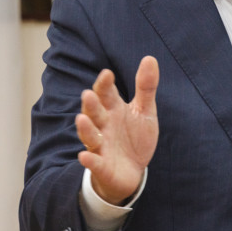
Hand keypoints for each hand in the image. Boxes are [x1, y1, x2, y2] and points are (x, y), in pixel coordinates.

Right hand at [75, 56, 158, 205]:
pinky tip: (84, 156)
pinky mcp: (102, 166)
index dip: (105, 84)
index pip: (106, 93)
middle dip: (91, 104)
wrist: (133, 172)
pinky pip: (94, 162)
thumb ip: (146, 86)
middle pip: (95, 112)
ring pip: (90, 135)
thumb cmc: (135, 138)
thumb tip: (150, 58)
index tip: (107, 73)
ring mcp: (101, 146)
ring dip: (85, 128)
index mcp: (113, 109)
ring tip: (81, 119)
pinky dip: (89, 160)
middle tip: (88, 94)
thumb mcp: (144, 111)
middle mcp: (104, 125)